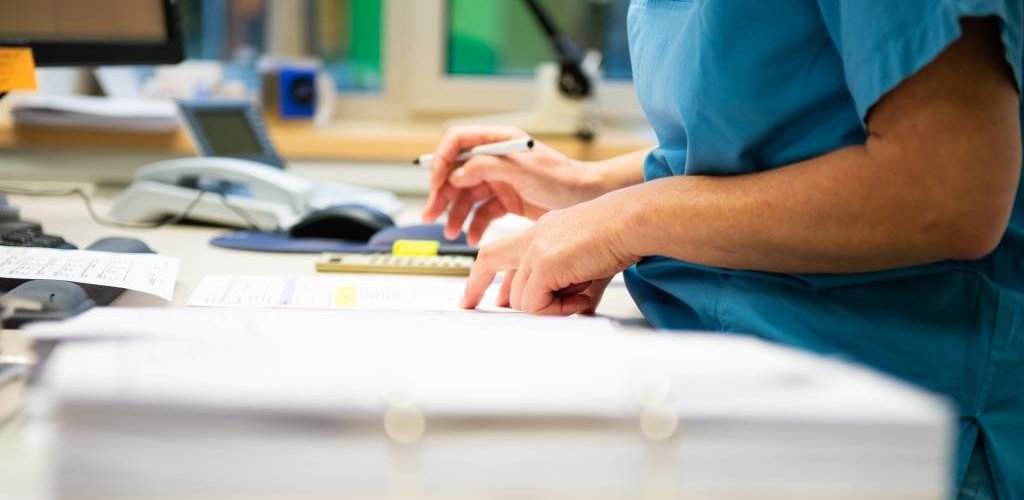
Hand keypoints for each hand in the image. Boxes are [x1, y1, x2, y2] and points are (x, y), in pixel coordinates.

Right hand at [422, 125, 601, 243]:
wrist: (587, 199)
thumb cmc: (563, 178)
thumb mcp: (522, 169)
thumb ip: (486, 167)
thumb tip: (457, 173)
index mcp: (499, 141)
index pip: (458, 142)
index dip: (442, 160)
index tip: (436, 182)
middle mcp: (496, 159)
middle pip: (457, 173)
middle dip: (442, 194)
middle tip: (431, 214)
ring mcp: (500, 180)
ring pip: (466, 196)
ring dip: (455, 214)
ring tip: (451, 232)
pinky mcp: (507, 201)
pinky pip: (482, 212)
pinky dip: (474, 225)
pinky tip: (471, 237)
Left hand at [461, 190, 640, 314]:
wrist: (631, 222)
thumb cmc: (620, 235)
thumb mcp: (591, 264)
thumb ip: (579, 286)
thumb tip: (580, 310)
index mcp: (542, 231)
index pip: (506, 253)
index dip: (489, 272)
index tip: (484, 291)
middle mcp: (533, 237)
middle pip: (488, 260)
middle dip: (474, 286)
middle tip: (467, 306)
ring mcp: (535, 250)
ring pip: (521, 298)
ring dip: (550, 308)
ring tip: (580, 300)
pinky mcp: (543, 264)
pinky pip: (537, 304)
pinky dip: (559, 310)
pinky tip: (582, 299)